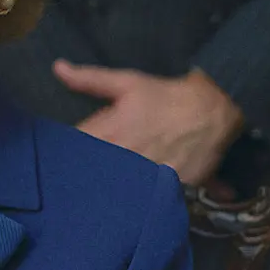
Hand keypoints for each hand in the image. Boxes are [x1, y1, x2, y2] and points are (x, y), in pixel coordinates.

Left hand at [53, 60, 244, 184]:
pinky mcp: (164, 190)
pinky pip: (142, 202)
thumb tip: (57, 68)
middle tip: (78, 174)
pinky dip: (133, 202)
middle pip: (91, 173)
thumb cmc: (165, 96)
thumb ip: (89, 79)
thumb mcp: (126, 82)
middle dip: (83, 173)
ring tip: (99, 190)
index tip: (57, 155)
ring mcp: (144, 175)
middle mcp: (125, 155)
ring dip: (105, 189)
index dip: (63, 153)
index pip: (75, 148)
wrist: (212, 111)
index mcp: (110, 131)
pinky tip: (128, 201)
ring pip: (114, 190)